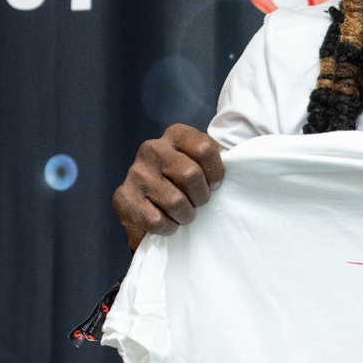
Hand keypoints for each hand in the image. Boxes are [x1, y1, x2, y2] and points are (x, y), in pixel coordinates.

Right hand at [112, 124, 224, 248]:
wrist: (151, 211)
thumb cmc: (186, 186)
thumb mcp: (204, 166)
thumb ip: (216, 162)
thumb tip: (239, 168)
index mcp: (176, 134)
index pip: (206, 149)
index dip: (216, 173)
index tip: (213, 184)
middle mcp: (152, 148)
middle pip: (191, 175)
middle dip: (201, 198)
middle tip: (196, 203)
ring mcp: (135, 172)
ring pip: (175, 201)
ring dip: (185, 215)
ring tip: (181, 213)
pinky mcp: (123, 198)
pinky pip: (157, 221)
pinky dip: (168, 228)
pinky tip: (164, 220)